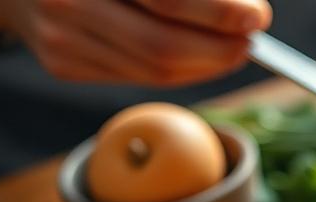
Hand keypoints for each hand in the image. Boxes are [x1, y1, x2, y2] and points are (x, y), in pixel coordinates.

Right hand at [0, 0, 271, 85]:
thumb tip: (241, 8)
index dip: (220, 12)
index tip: (257, 16)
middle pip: (162, 47)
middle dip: (220, 50)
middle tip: (253, 40)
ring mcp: (58, 37)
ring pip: (152, 71)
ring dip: (206, 65)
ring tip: (233, 48)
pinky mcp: (60, 63)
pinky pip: (133, 78)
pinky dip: (177, 72)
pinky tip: (197, 57)